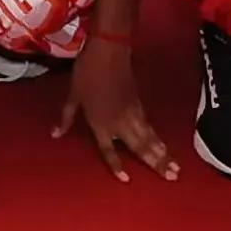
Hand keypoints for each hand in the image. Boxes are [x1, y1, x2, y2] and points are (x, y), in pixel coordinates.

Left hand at [63, 28, 172, 177]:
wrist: (108, 51)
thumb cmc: (87, 73)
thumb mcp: (72, 95)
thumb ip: (66, 118)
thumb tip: (55, 135)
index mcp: (100, 123)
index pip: (108, 150)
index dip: (116, 165)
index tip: (126, 180)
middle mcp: (119, 123)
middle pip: (140, 147)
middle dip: (156, 163)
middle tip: (173, 177)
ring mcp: (132, 114)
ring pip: (150, 139)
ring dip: (163, 154)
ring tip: (176, 168)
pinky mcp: (139, 104)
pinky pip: (151, 126)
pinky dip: (159, 138)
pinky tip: (165, 146)